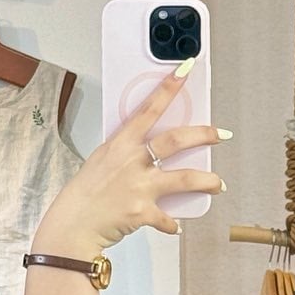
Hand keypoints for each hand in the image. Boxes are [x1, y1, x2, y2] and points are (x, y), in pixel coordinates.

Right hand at [35, 65, 227, 252]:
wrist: (73, 223)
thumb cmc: (86, 191)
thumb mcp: (103, 160)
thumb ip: (127, 151)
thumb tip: (150, 148)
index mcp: (121, 144)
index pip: (149, 109)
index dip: (169, 88)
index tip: (186, 69)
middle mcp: (132, 161)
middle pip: (175, 141)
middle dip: (203, 135)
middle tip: (221, 135)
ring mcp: (139, 186)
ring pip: (184, 178)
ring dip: (206, 181)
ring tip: (218, 184)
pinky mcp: (142, 212)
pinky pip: (167, 218)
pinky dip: (172, 223)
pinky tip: (176, 225)